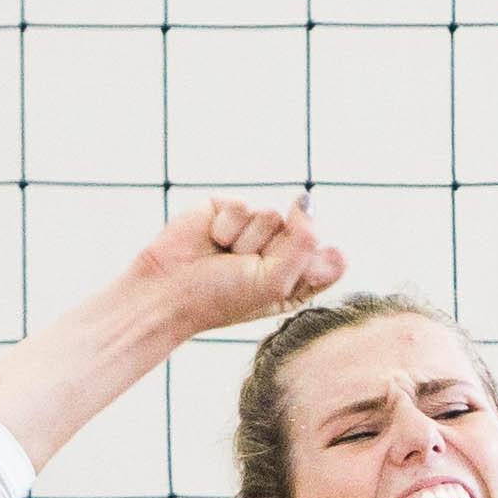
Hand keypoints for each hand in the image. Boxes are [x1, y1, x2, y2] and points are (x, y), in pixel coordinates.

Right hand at [124, 197, 343, 336]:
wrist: (168, 290)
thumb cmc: (220, 298)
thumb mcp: (276, 285)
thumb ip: (306, 244)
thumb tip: (306, 199)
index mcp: (298, 278)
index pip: (329, 258)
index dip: (305, 268)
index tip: (275, 285)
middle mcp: (281, 250)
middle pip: (302, 231)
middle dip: (270, 253)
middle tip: (241, 270)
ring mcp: (256, 228)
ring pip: (271, 216)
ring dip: (245, 241)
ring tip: (223, 256)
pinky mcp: (231, 209)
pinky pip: (244, 205)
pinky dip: (226, 227)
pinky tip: (212, 240)